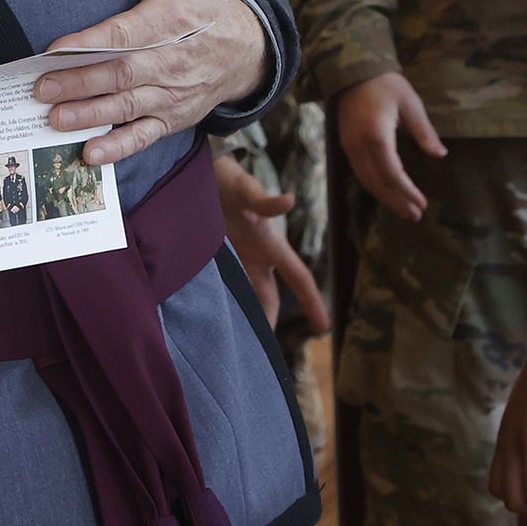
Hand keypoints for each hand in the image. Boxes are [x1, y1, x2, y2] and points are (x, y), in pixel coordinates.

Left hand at [35, 0, 268, 164]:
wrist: (246, 47)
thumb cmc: (201, 2)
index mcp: (169, 22)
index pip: (124, 35)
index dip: (90, 43)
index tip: (56, 49)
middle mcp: (171, 62)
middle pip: (121, 75)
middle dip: (79, 84)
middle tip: (41, 90)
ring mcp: (172, 94)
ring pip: (128, 107)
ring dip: (91, 116)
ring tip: (56, 121)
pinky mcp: (173, 118)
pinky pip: (145, 135)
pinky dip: (119, 148)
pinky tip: (91, 154)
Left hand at [214, 153, 327, 330]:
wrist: (202, 173)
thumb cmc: (230, 181)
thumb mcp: (246, 190)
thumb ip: (265, 202)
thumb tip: (288, 201)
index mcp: (270, 245)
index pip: (298, 277)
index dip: (312, 301)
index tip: (324, 327)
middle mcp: (254, 256)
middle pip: (267, 295)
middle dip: (267, 321)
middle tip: (260, 351)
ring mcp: (234, 258)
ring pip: (243, 294)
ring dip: (242, 314)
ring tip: (235, 341)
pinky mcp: (213, 254)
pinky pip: (217, 279)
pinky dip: (218, 294)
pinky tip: (208, 313)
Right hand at [336, 72, 445, 220]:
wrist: (354, 71)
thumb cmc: (386, 85)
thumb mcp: (411, 104)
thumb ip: (424, 132)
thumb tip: (440, 155)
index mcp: (376, 136)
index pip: (392, 174)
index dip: (407, 192)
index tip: (422, 203)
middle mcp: (359, 146)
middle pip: (377, 183)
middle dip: (396, 201)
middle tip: (414, 215)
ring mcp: (349, 147)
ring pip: (366, 180)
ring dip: (385, 197)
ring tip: (403, 210)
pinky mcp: (346, 145)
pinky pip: (360, 172)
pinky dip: (375, 186)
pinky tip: (387, 192)